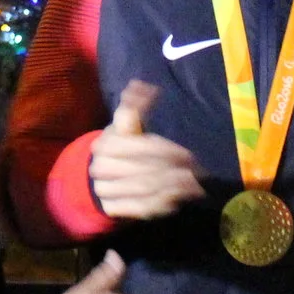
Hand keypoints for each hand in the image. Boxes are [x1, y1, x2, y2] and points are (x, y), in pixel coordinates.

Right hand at [88, 81, 203, 220]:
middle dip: (173, 171)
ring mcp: (105, 191)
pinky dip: (162, 204)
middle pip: (144, 170)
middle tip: (197, 171)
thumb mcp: (124, 125)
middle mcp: (101, 167)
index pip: (142, 148)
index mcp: (106, 143)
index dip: (167, 151)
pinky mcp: (113, 209)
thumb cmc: (119, 146)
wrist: (97, 177)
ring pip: (145, 190)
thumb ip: (133, 106)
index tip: (188, 155)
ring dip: (172, 188)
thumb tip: (141, 84)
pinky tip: (178, 198)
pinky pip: (141, 208)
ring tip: (194, 184)